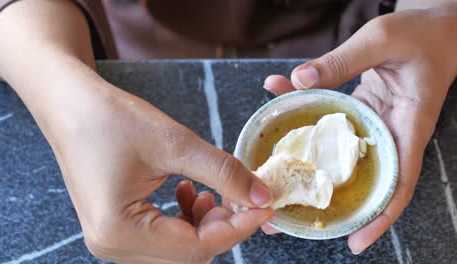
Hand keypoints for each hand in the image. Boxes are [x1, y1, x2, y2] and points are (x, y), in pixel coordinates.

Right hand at [48, 80, 273, 262]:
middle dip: (221, 227)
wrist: (70, 105)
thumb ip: (223, 173)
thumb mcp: (174, 143)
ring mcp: (112, 239)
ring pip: (178, 248)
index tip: (264, 206)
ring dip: (203, 224)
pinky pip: (162, 238)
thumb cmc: (110, 119)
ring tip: (208, 191)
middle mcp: (112, 245)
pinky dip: (184, 220)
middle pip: (188, 254)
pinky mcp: (116, 227)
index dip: (237, 228)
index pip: (196, 248)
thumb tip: (262, 196)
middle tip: (238, 194)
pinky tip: (188, 191)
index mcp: (119, 230)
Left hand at [262, 3, 456, 253]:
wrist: (432, 27)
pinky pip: (328, 123)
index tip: (356, 242)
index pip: (397, 185)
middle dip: (328, 202)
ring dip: (306, 164)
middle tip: (289, 218)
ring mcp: (371, 126)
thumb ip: (342, 61)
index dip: (379, 217)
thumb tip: (297, 81)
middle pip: (361, 180)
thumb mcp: (381, 41)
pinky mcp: (357, 113)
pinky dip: (303, 116)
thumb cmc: (420, 34)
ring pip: (338, 155)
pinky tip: (278, 95)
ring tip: (273, 178)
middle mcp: (389, 135)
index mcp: (407, 129)